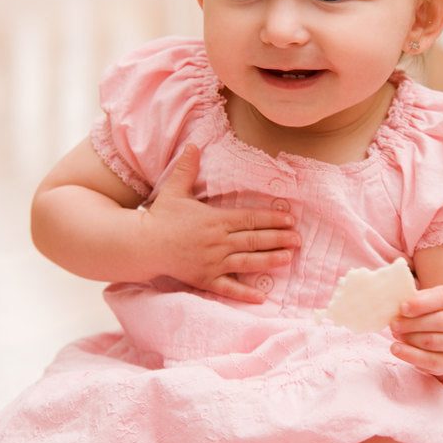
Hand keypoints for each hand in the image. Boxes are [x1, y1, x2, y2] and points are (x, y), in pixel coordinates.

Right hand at [142, 144, 300, 302]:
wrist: (142, 245)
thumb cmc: (160, 217)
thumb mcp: (174, 190)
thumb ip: (187, 168)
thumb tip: (192, 145)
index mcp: (215, 220)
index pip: (250, 218)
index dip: (272, 219)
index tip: (290, 220)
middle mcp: (218, 241)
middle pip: (254, 240)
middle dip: (279, 239)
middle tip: (299, 240)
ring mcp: (212, 262)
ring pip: (247, 262)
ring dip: (269, 261)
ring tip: (288, 259)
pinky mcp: (204, 279)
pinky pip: (228, 288)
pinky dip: (244, 294)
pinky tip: (261, 297)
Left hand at [389, 285, 442, 377]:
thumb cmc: (435, 311)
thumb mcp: (430, 298)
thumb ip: (417, 299)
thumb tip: (397, 306)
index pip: (442, 298)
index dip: (421, 303)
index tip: (402, 307)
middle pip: (439, 322)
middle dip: (412, 323)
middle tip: (394, 324)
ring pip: (433, 341)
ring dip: (410, 338)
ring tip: (396, 334)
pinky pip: (431, 361)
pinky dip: (411, 355)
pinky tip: (396, 349)